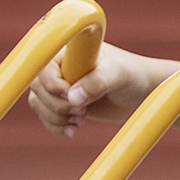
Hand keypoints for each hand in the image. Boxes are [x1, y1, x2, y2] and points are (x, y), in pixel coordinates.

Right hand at [24, 43, 160, 139]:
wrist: (142, 92)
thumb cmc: (133, 75)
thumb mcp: (119, 75)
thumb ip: (97, 82)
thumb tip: (72, 97)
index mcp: (68, 49)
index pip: (43, 64)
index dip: (51, 83)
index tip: (71, 95)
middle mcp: (59, 65)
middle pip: (37, 86)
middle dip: (57, 104)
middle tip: (82, 111)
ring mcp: (60, 84)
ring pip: (38, 102)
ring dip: (55, 117)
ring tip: (81, 119)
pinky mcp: (63, 102)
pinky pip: (45, 115)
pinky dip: (56, 126)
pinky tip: (74, 130)